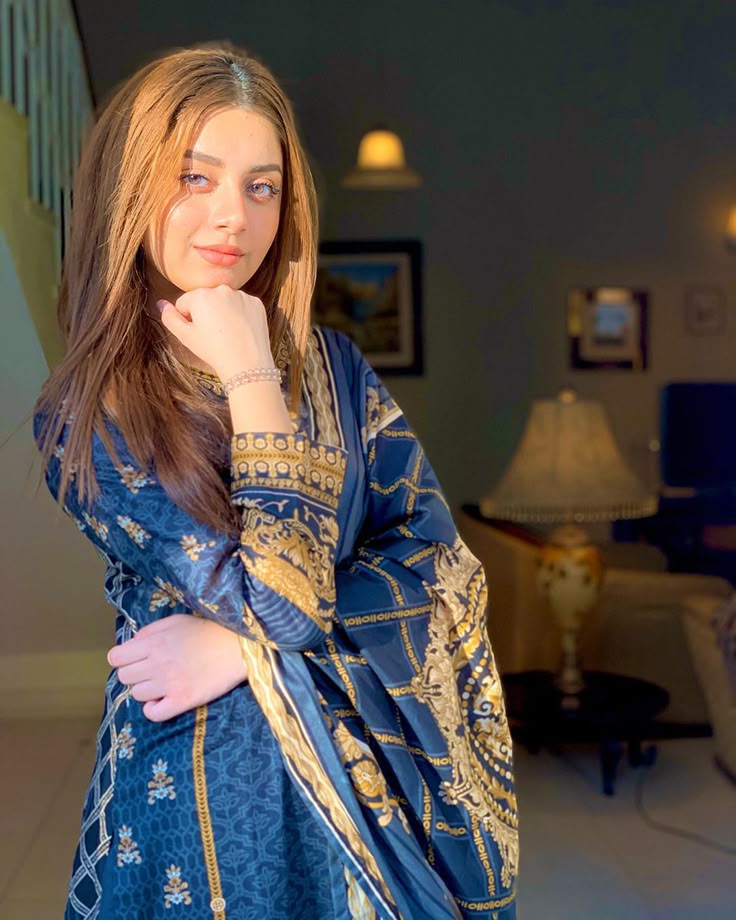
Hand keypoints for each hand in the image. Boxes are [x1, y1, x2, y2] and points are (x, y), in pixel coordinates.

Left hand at [107, 615, 246, 721]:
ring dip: (146, 690)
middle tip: (150, 671)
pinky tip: (162, 700)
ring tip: (162, 684)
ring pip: (137, 695)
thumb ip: (149, 631)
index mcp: (154, 643)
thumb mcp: (176, 621)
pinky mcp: (182, 701)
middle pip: (124, 677)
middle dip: (134, 673)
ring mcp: (169, 684)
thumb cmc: (207, 631)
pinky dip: (153, 709)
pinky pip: (153, 714)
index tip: (134, 659)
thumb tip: (132, 644)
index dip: (123, 659)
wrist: (237, 647)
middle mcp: (157, 664)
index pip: (115, 658)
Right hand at [158, 285, 273, 380]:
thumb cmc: (214, 351)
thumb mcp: (185, 336)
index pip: (184, 303)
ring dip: (222, 313)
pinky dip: (240, 316)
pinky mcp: (257, 304)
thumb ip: (169, 317)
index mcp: (201, 295)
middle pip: (205, 300)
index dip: (187, 320)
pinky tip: (240, 331)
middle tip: (213, 335)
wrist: (247, 364)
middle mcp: (222, 289)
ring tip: (227, 334)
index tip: (198, 333)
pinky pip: (242, 306)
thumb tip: (160, 304)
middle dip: (205, 314)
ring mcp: (242, 295)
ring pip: (224, 302)